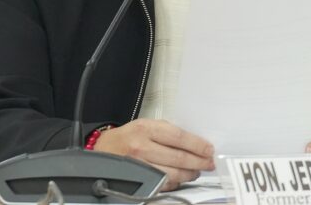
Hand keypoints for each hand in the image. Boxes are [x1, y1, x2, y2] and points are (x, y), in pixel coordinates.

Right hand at [94, 119, 214, 189]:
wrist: (101, 151)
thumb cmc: (127, 137)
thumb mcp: (145, 125)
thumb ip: (166, 132)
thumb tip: (193, 142)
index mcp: (146, 129)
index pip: (179, 137)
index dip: (197, 145)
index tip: (209, 149)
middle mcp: (142, 147)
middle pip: (179, 157)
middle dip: (198, 162)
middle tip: (209, 163)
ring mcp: (140, 166)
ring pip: (173, 174)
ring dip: (190, 174)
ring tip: (197, 171)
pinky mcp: (138, 181)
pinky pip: (163, 184)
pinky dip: (176, 182)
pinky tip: (181, 178)